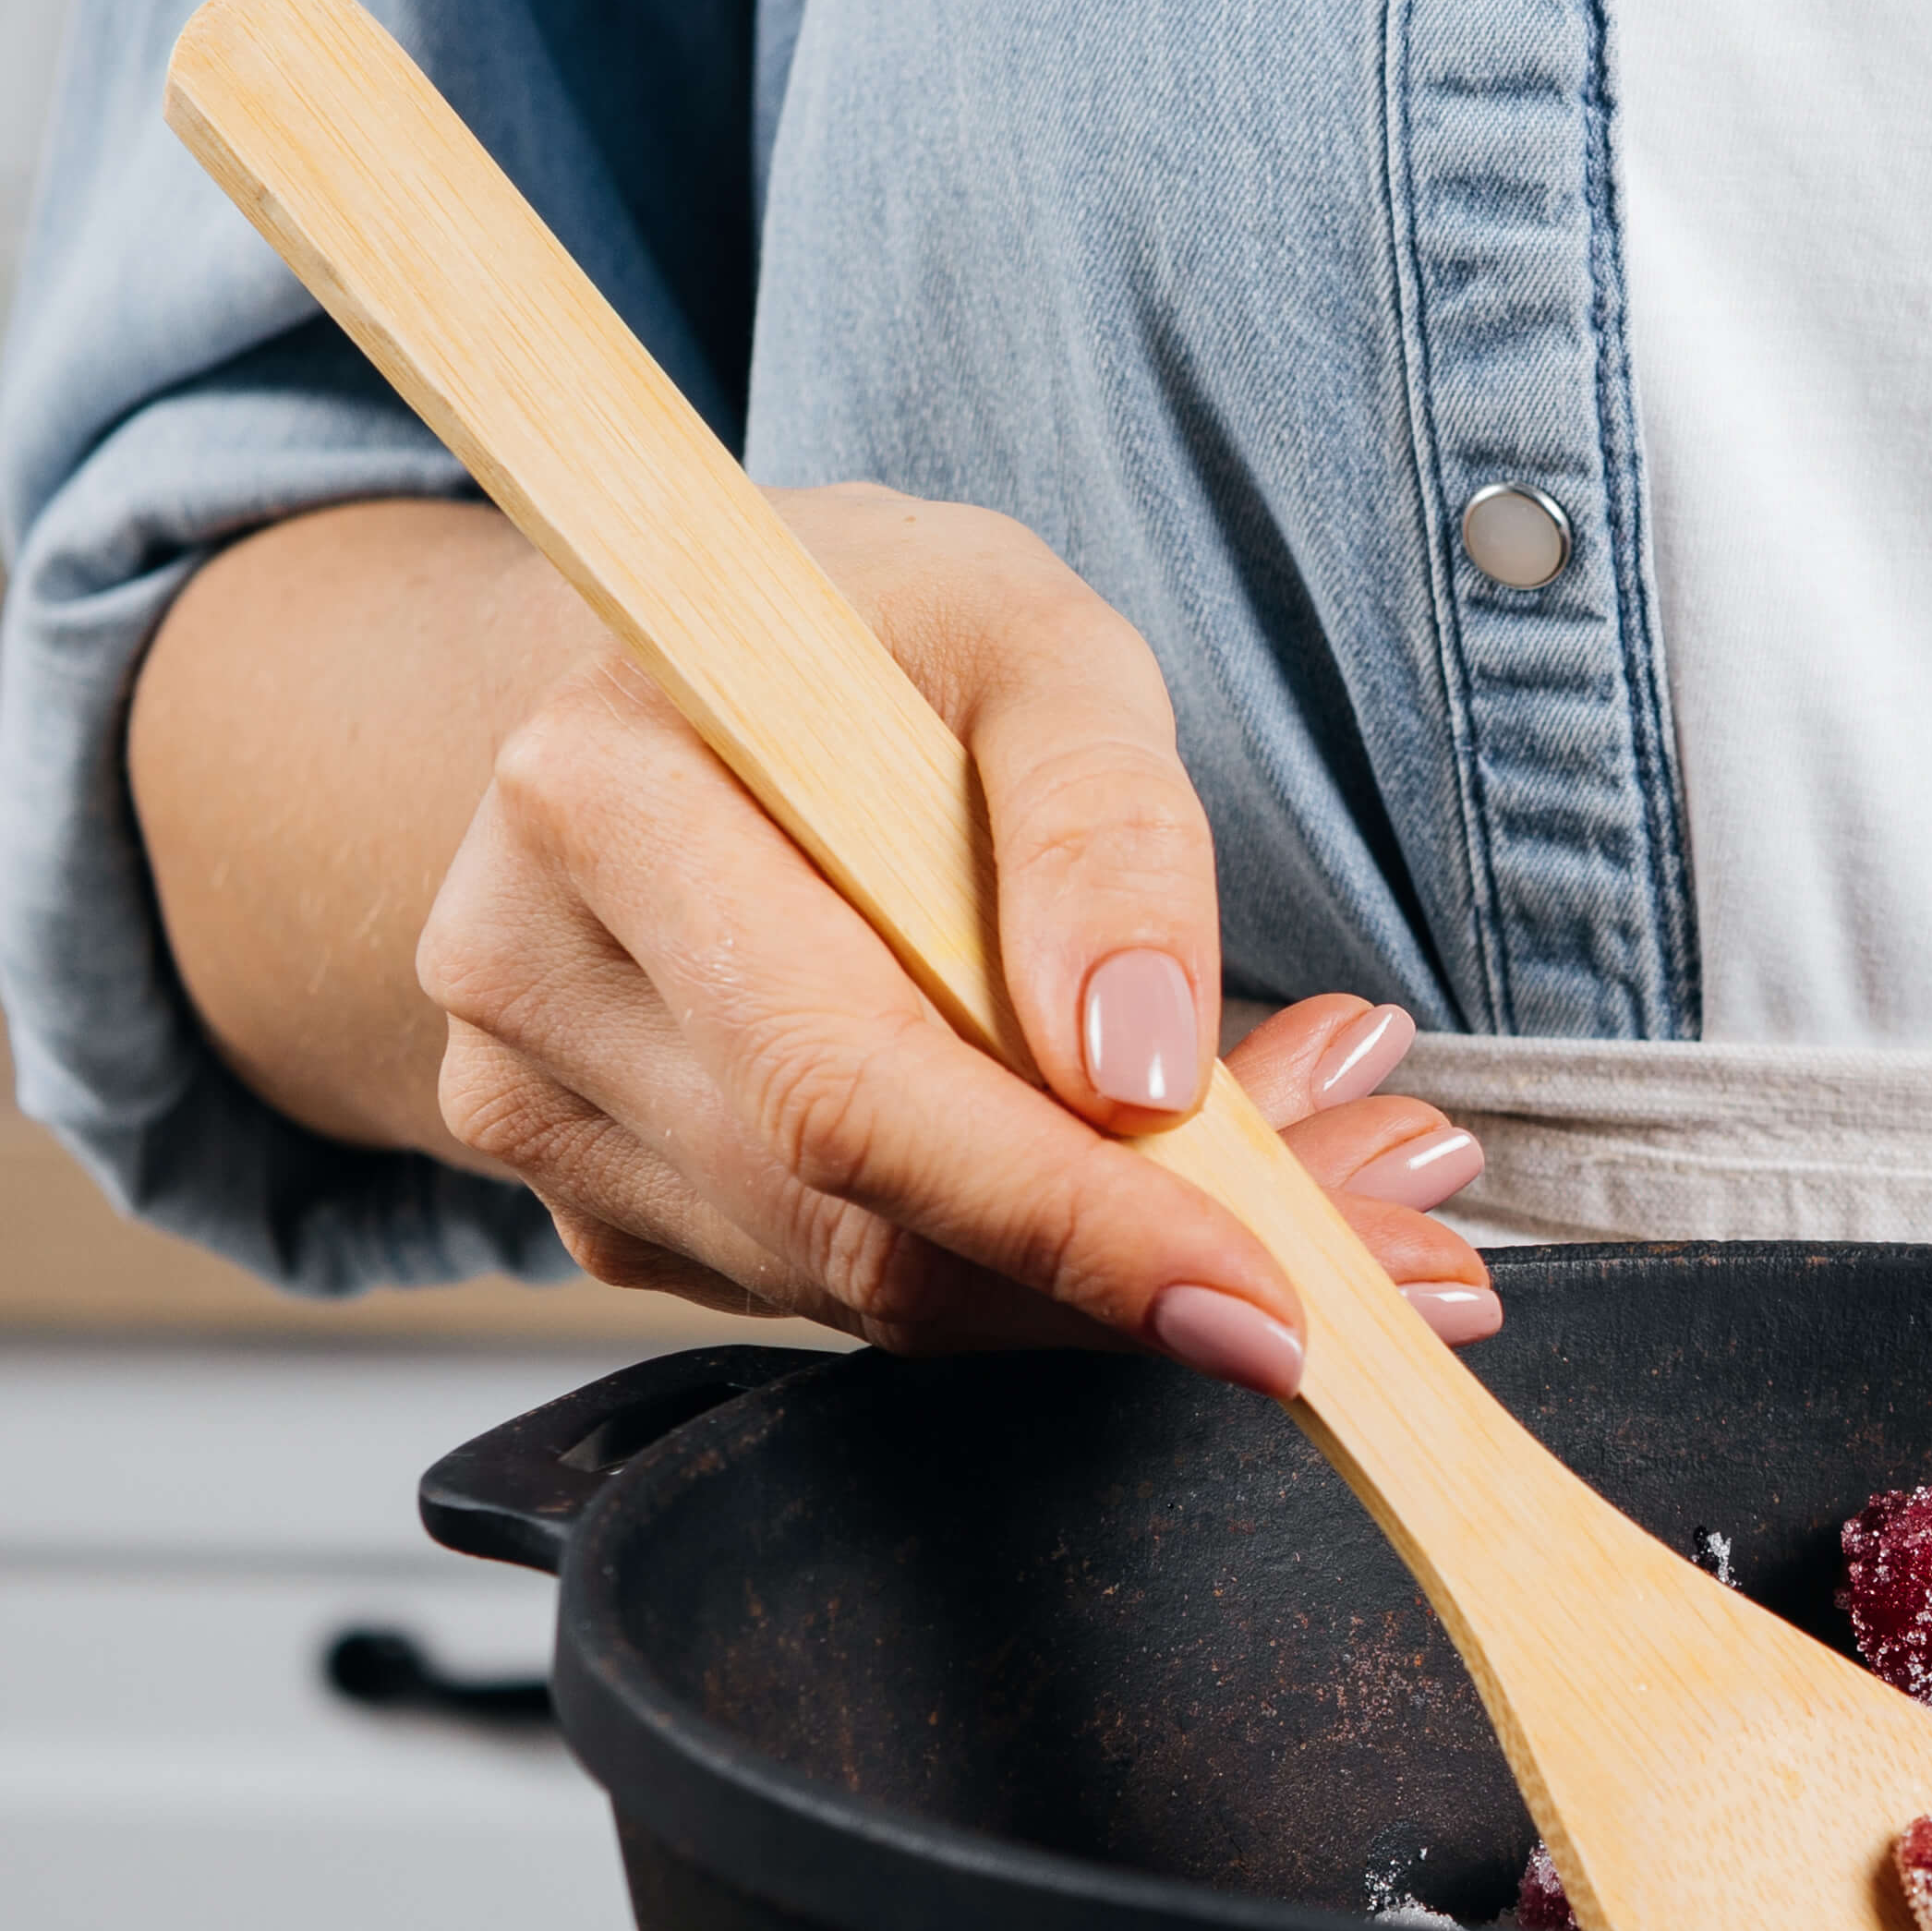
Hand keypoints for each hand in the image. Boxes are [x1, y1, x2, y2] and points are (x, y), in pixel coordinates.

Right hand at [166, 483, 1489, 1387]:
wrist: (690, 667)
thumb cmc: (864, 632)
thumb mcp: (1027, 634)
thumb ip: (1102, 825)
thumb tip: (1141, 1066)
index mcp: (598, 799)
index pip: (847, 1084)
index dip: (1069, 1219)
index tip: (1275, 1298)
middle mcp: (530, 978)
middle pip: (871, 1229)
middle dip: (1154, 1267)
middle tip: (1401, 1246)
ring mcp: (547, 1117)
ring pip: (881, 1293)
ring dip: (1130, 1274)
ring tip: (1326, 1166)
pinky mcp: (613, 1207)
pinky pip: (860, 1292)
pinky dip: (1045, 1270)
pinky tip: (1167, 1180)